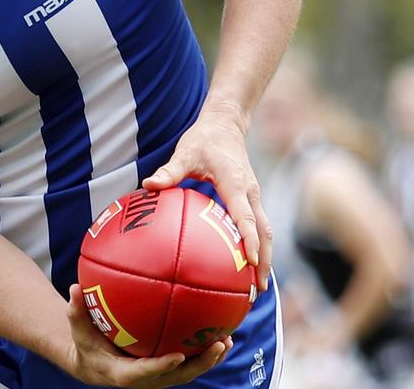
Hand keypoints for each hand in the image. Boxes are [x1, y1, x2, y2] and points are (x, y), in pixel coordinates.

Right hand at [63, 284, 230, 387]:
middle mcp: (147, 379)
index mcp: (124, 373)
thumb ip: (77, 310)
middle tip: (217, 345)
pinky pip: (190, 362)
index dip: (163, 366)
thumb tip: (75, 286)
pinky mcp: (167, 369)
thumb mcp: (78, 329)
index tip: (178, 355)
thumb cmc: (86, 345)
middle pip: (178, 375)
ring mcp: (160, 376)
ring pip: (189, 371)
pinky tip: (219, 332)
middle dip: (200, 363)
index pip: (146, 373)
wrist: (94, 364)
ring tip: (227, 339)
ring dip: (210, 359)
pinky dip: (204, 351)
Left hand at [142, 107, 271, 291]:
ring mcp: (254, 196)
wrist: (225, 125)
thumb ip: (169, 171)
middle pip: (264, 231)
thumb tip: (148, 185)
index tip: (252, 261)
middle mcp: (250, 192)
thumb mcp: (184, 153)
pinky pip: (258, 225)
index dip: (250, 239)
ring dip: (265, 257)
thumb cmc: (203, 140)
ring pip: (265, 230)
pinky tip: (245, 266)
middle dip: (264, 260)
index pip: (245, 216)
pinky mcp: (251, 198)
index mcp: (236, 183)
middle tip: (256, 288)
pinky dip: (258, 246)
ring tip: (255, 287)